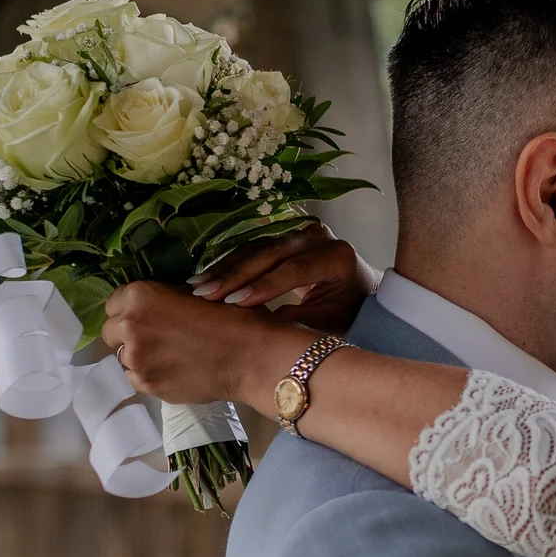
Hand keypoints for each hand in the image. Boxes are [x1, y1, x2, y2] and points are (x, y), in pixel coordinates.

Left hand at [104, 281, 310, 416]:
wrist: (252, 357)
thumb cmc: (233, 317)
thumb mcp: (196, 293)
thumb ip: (166, 298)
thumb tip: (156, 304)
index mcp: (140, 296)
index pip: (113, 302)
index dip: (130, 308)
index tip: (146, 315)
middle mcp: (129, 325)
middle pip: (110, 331)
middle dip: (127, 332)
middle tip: (155, 337)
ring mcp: (135, 359)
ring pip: (122, 356)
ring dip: (138, 355)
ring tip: (167, 356)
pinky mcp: (146, 385)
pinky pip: (136, 378)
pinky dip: (149, 375)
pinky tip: (173, 370)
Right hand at [189, 222, 373, 329]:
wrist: (359, 291)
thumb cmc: (347, 311)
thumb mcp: (329, 323)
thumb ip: (297, 321)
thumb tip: (256, 325)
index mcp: (337, 257)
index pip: (295, 270)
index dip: (263, 285)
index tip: (233, 302)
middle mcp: (318, 237)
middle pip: (270, 253)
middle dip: (234, 275)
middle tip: (204, 294)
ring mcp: (299, 232)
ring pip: (256, 247)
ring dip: (225, 267)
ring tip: (197, 286)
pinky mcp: (283, 234)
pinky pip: (252, 247)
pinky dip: (228, 263)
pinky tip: (206, 276)